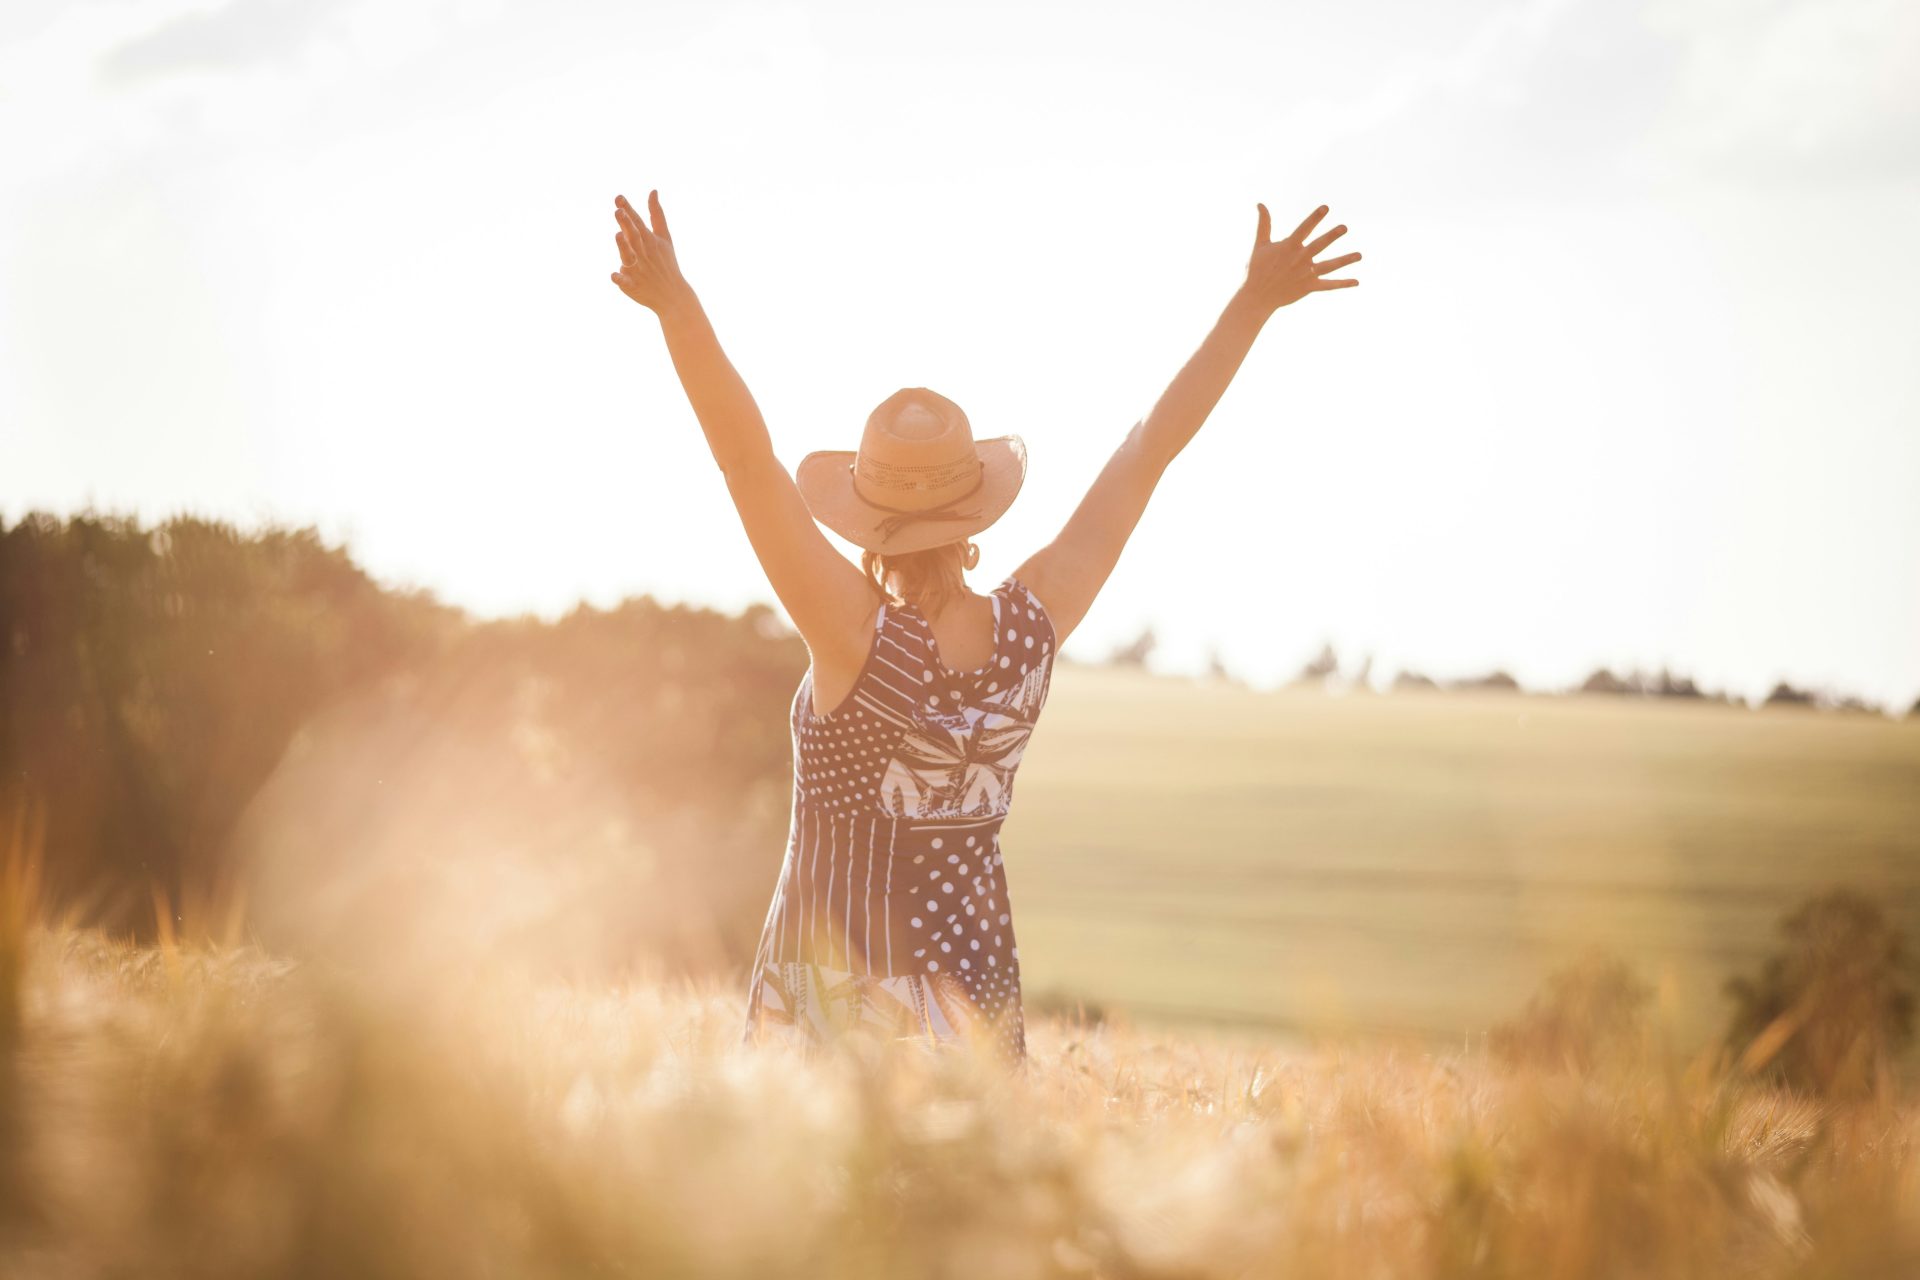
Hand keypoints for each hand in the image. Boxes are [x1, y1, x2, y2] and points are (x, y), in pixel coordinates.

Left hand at [609, 190, 692, 314]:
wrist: (673, 294)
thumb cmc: (666, 262)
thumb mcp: (664, 237)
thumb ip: (656, 214)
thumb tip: (653, 191)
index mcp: (650, 240)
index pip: (637, 222)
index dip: (628, 210)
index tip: (618, 198)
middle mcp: (643, 253)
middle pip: (633, 236)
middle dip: (626, 224)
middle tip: (618, 211)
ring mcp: (638, 269)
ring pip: (628, 256)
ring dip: (623, 247)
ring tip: (618, 235)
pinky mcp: (632, 285)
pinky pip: (625, 282)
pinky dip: (620, 279)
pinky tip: (614, 275)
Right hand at [1242, 202, 1360, 313]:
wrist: (1257, 297)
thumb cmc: (1257, 269)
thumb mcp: (1260, 245)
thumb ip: (1264, 224)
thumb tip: (1260, 203)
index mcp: (1289, 247)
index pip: (1304, 229)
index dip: (1314, 218)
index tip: (1326, 208)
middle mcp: (1299, 259)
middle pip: (1319, 245)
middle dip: (1332, 236)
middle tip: (1344, 227)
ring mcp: (1306, 274)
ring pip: (1329, 266)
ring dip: (1345, 260)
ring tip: (1359, 255)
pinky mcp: (1309, 287)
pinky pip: (1329, 285)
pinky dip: (1342, 284)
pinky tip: (1356, 281)